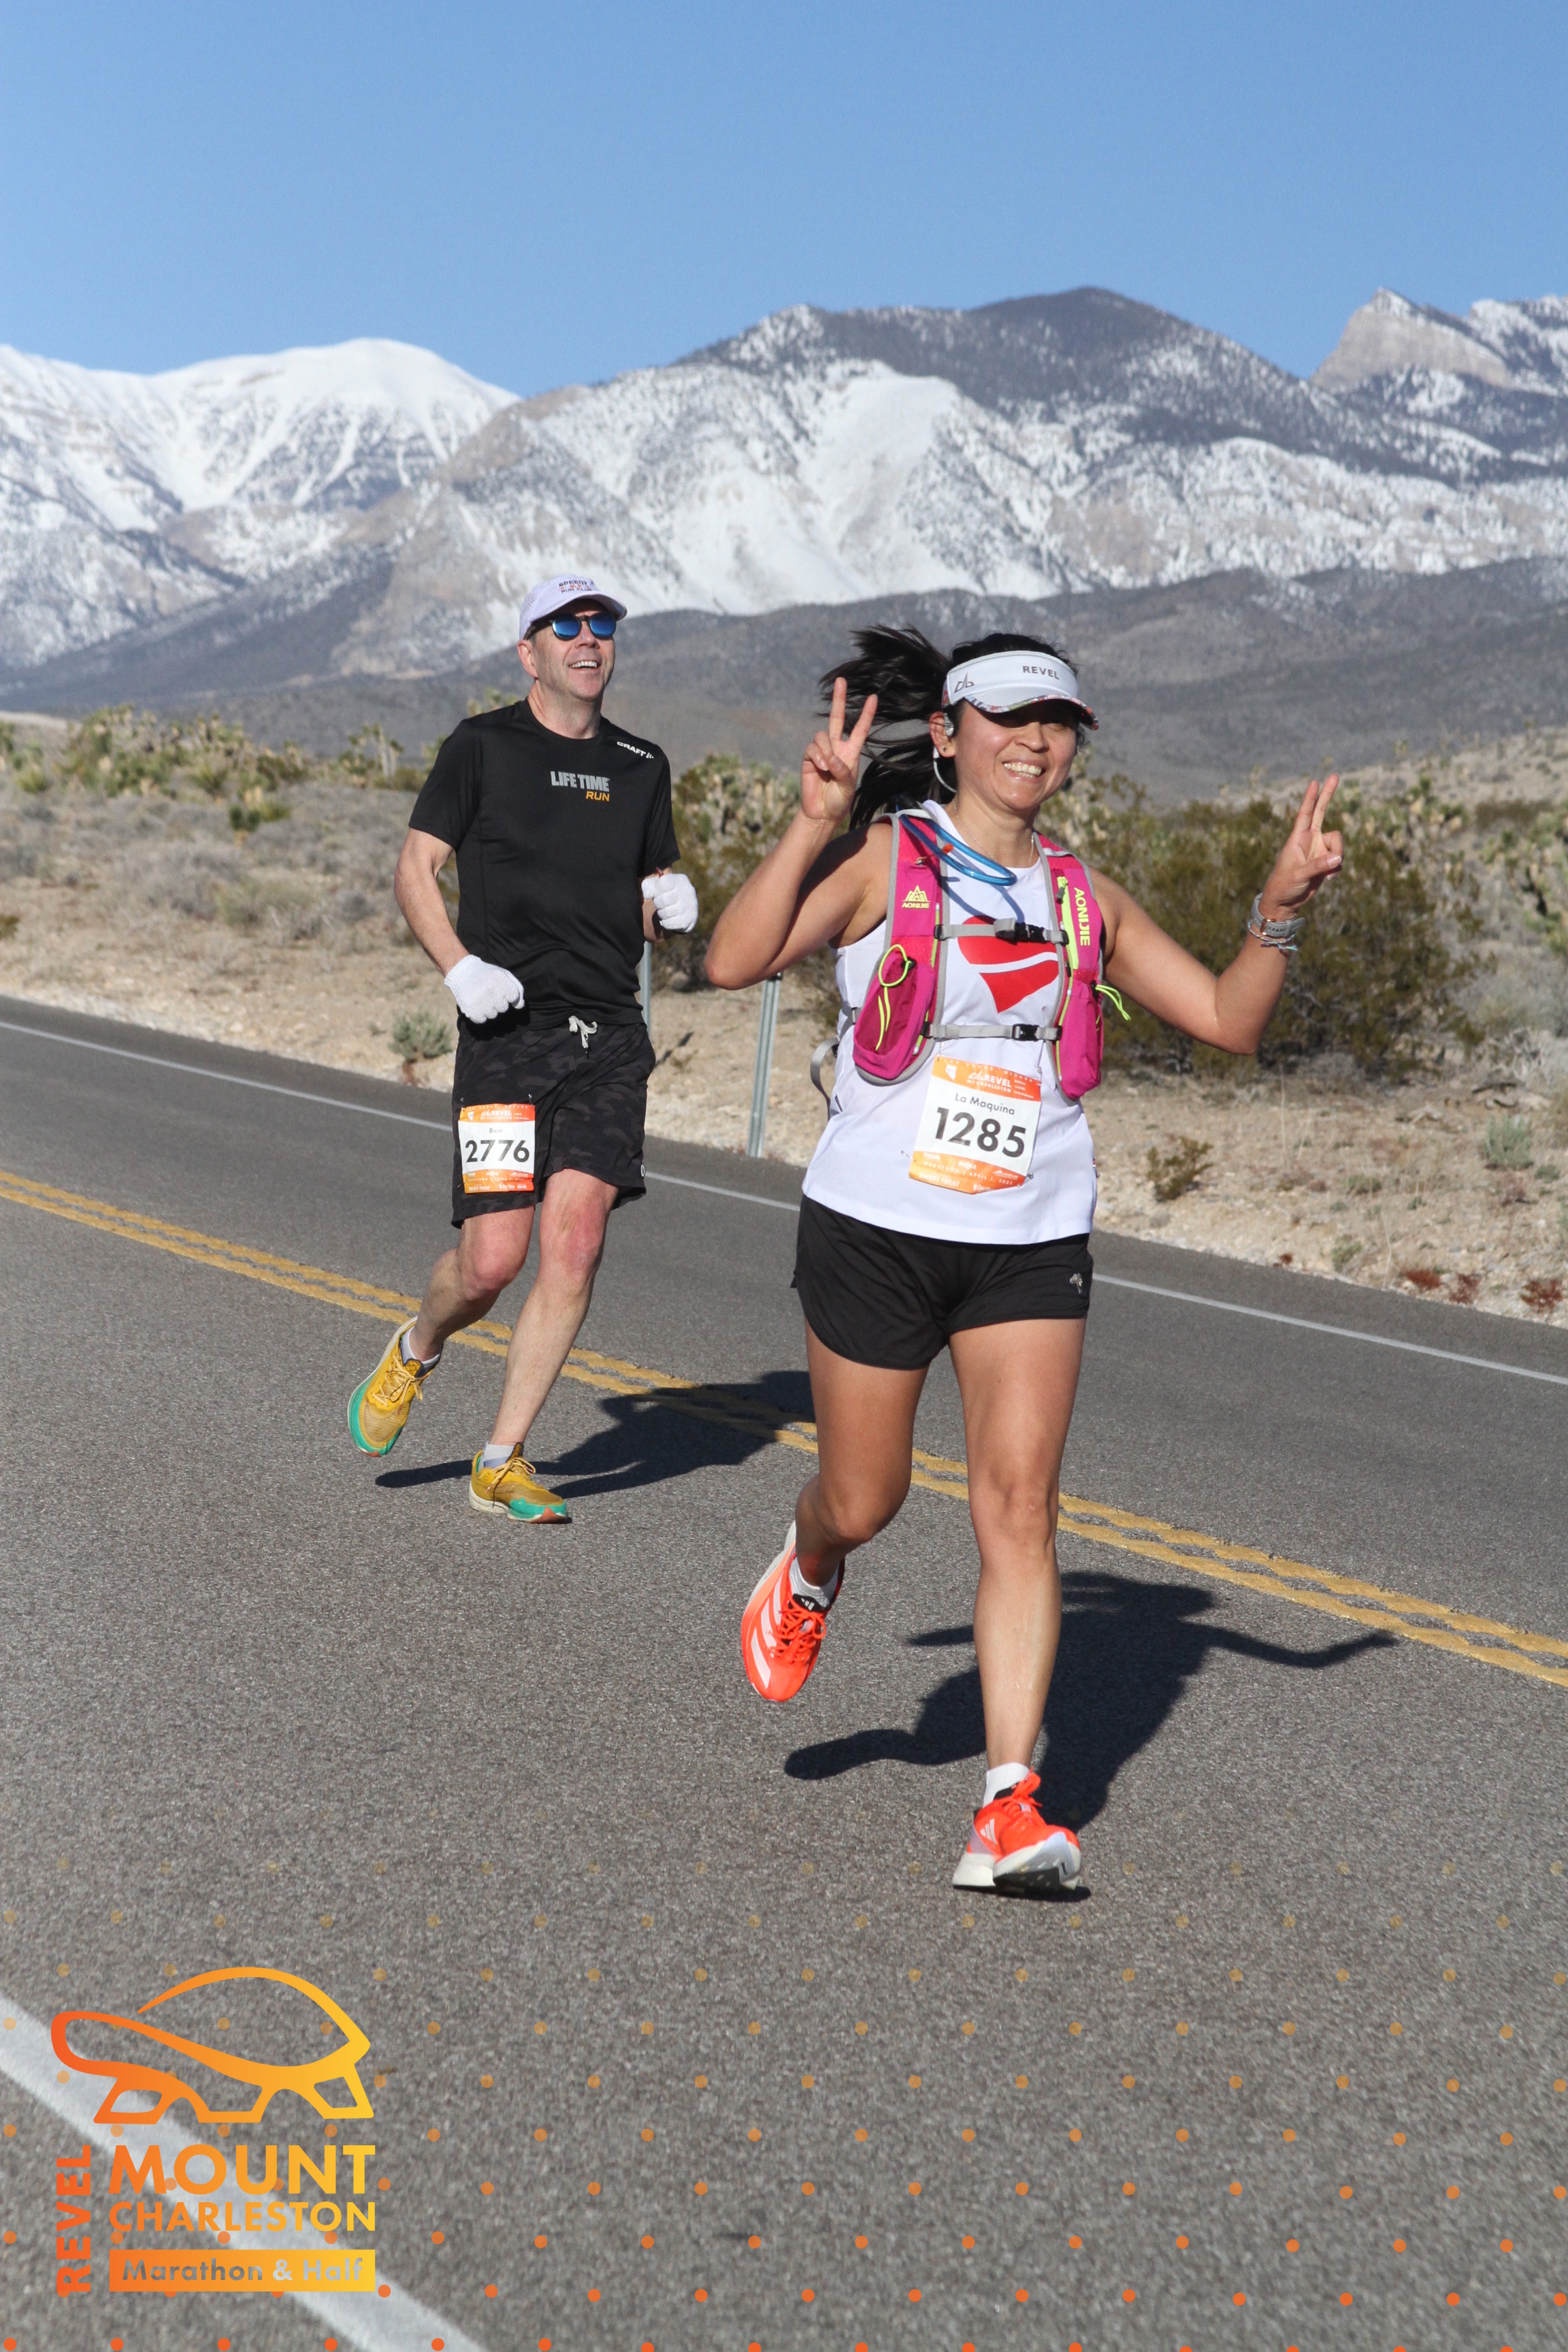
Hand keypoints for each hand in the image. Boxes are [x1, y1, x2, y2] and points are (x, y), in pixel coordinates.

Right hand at [444, 953, 523, 1022]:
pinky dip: (479, 1015)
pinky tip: (476, 1005)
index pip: (513, 997)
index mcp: (499, 979)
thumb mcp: (504, 975)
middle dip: (498, 1002)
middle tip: (488, 993)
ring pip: (493, 1015)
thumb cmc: (487, 974)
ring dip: (488, 1009)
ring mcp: (479, 1000)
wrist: (462, 971)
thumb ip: (517, 988)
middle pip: (503, 1008)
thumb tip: (520, 1005)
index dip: (508, 995)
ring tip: (481, 998)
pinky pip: (481, 1020)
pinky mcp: (470, 1008)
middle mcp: (490, 989)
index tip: (500, 989)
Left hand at [642, 870, 698, 933]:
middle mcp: (688, 891)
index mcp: (680, 879)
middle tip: (660, 904)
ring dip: (661, 913)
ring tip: (665, 911)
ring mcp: (691, 906)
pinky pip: (669, 923)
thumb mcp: (655, 885)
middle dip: (657, 904)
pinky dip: (665, 923)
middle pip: (663, 900)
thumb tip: (648, 895)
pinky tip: (669, 919)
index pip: (664, 883)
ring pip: (666, 913)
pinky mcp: (690, 920)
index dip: (657, 890)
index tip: (658, 893)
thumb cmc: (665, 895)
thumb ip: (648, 885)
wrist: (680, 911)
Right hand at [800, 677, 877, 827]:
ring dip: (826, 750)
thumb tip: (831, 758)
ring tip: (828, 768)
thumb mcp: (847, 787)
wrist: (822, 812)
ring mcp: (821, 752)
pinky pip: (812, 748)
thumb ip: (842, 771)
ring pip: (821, 735)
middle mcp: (836, 748)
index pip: (859, 729)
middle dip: (838, 699)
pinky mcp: (809, 758)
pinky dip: (818, 757)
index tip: (873, 698)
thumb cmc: (839, 800)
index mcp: (851, 752)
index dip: (866, 714)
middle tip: (841, 681)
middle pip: (836, 718)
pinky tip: (821, 768)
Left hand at [1259, 775, 1342, 918]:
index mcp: (1297, 839)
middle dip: (1328, 794)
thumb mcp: (1299, 875)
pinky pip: (1339, 859)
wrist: (1285, 903)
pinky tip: (1328, 879)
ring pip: (1338, 842)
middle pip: (1321, 812)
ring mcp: (1319, 850)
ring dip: (1338, 856)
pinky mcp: (1326, 862)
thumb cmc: (1284, 885)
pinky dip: (1337, 869)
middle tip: (1335, 775)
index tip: (1314, 782)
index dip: (1310, 798)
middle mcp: (1310, 840)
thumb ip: (1318, 866)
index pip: (1305, 814)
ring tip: (1328, 874)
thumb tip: (1337, 858)